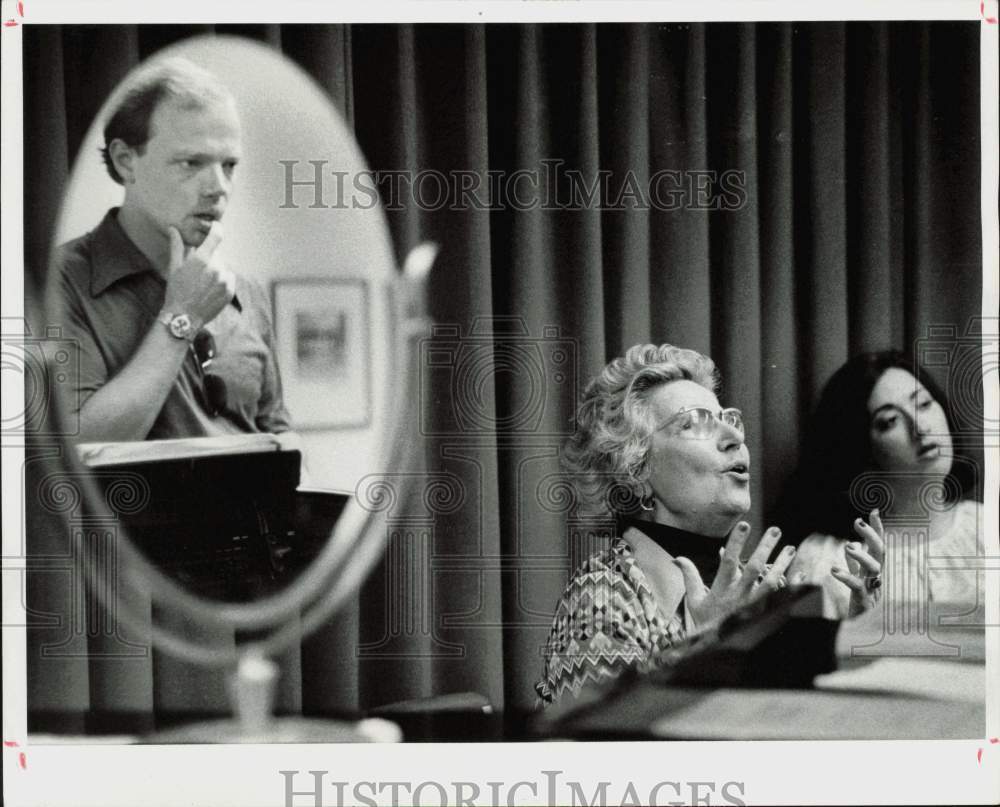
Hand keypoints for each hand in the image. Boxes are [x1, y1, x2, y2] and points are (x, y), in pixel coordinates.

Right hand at [162, 222, 234, 329]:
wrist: (184, 317)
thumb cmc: (176, 291)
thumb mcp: (174, 267)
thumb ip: (177, 246)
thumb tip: (173, 229)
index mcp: (202, 260)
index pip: (216, 236)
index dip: (217, 228)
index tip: (216, 226)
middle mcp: (217, 268)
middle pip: (217, 255)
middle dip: (209, 258)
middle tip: (197, 270)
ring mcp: (225, 281)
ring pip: (223, 267)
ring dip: (216, 270)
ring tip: (203, 282)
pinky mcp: (230, 291)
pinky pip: (229, 278)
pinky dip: (222, 280)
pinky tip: (210, 288)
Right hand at [675, 522, 796, 630]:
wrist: (718, 648)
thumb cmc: (707, 622)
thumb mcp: (694, 600)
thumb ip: (689, 576)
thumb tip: (678, 558)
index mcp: (721, 588)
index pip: (729, 561)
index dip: (736, 542)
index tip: (744, 525)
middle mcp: (739, 595)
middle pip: (755, 567)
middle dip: (765, 547)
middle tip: (775, 530)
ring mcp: (754, 605)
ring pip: (772, 582)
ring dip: (782, 564)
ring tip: (790, 548)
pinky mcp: (765, 613)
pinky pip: (782, 597)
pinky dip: (792, 585)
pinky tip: (799, 573)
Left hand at [831, 508, 884, 616]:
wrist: (859, 631)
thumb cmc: (859, 604)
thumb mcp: (857, 580)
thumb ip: (855, 564)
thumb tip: (851, 545)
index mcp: (875, 571)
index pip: (879, 546)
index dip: (878, 529)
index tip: (874, 511)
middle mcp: (878, 578)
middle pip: (881, 553)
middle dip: (872, 535)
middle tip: (857, 522)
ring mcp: (874, 590)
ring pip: (875, 569)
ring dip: (862, 555)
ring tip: (848, 546)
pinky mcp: (865, 602)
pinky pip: (858, 587)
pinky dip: (847, 577)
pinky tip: (834, 570)